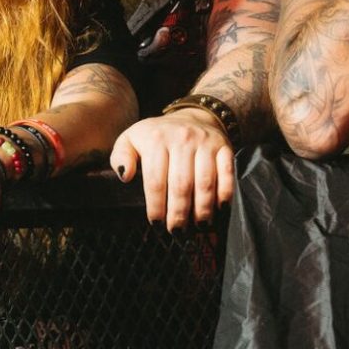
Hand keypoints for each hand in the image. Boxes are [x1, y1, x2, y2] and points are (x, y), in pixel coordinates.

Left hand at [110, 108, 234, 230]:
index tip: (156, 223)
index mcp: (156, 139)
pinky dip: (225, 193)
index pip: (156, 180)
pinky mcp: (224, 148)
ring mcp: (205, 143)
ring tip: (198, 226)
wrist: (191, 117)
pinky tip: (220, 208)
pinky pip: (227, 174)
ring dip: (202, 209)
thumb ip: (120, 156)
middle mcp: (182, 139)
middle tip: (176, 231)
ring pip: (205, 182)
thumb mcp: (131, 139)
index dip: (156, 206)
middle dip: (178, 213)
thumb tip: (124, 176)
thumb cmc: (157, 136)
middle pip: (181, 184)